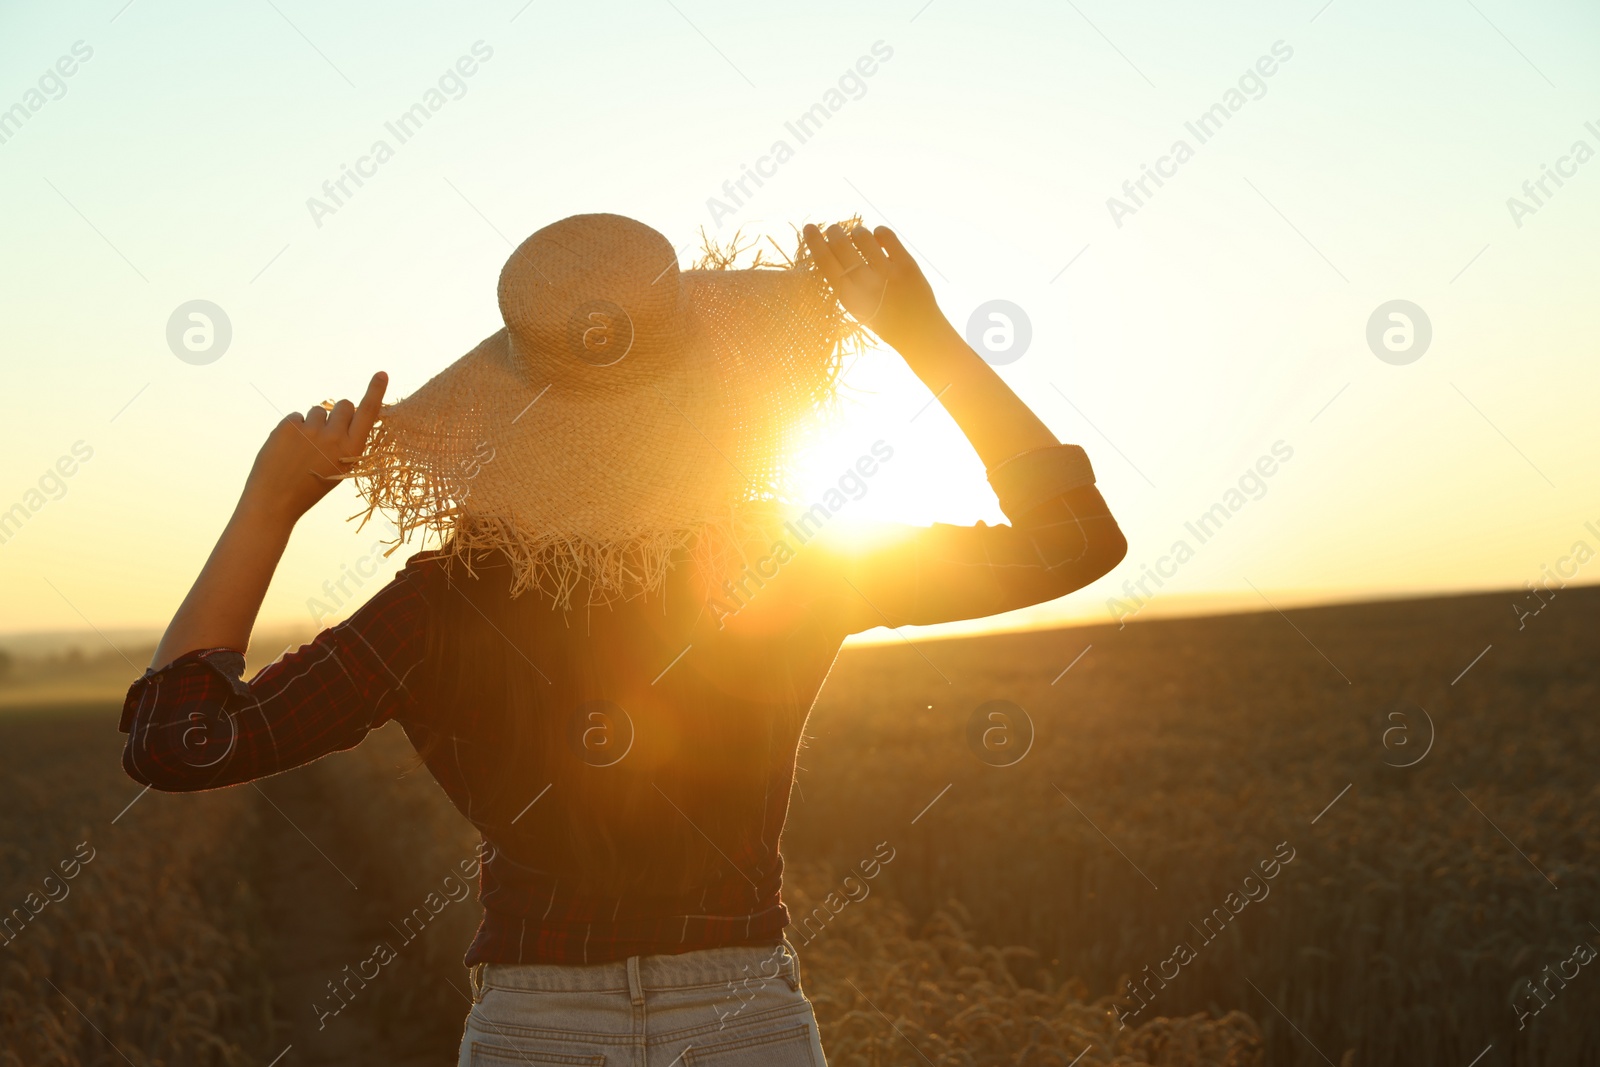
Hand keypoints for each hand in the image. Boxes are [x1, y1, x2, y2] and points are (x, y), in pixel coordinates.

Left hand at [239, 372, 386, 524]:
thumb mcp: (338, 467)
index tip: (381, 373)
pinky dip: (293, 428)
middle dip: (338, 412)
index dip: (375, 391)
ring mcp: (311, 430)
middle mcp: (334, 437)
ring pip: (317, 410)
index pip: (368, 413)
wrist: (275, 500)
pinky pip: (296, 416)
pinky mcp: (289, 426)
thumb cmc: (310, 487)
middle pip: (344, 404)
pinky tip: (288, 448)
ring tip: (302, 447)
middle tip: (327, 431)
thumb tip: (343, 413)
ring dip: (312, 423)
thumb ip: (344, 442)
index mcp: (352, 450)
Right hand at [802, 223, 946, 352]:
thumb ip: (844, 284)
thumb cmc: (882, 320)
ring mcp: (887, 273)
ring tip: (858, 236)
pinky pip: (885, 235)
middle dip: (834, 232)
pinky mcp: (906, 264)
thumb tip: (829, 250)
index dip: (814, 242)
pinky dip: (878, 232)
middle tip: (834, 230)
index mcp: (849, 296)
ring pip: (862, 236)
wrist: (917, 331)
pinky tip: (877, 236)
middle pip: (840, 244)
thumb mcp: (856, 307)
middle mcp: (866, 284)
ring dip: (857, 232)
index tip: (809, 228)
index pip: (825, 262)